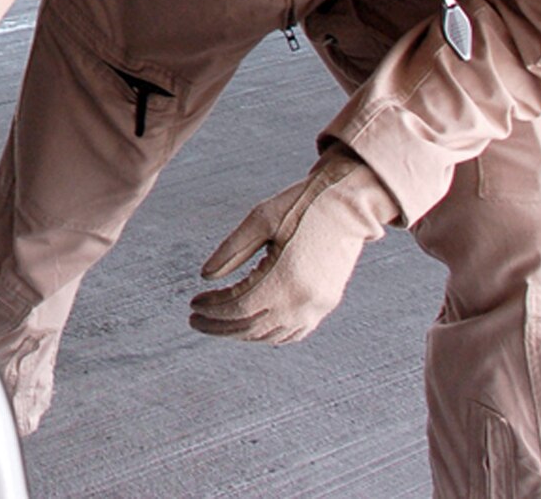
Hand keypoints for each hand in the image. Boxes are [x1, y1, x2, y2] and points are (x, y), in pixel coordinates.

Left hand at [187, 147, 397, 344]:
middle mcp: (303, 300)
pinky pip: (294, 333)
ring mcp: (318, 307)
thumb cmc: (300, 206)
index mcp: (285, 278)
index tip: (193, 304)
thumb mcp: (259, 219)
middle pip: (251, 327)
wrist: (347, 206)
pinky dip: (268, 334)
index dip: (212, 310)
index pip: (239, 308)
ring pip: (271, 335)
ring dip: (241, 333)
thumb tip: (205, 277)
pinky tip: (250, 325)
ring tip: (218, 322)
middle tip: (195, 319)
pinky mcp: (326, 304)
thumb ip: (231, 251)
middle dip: (219, 326)